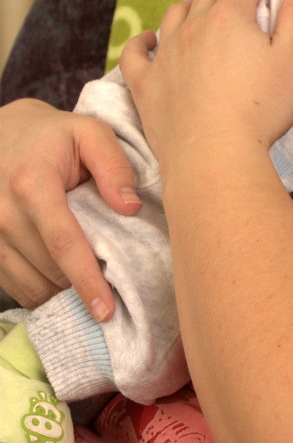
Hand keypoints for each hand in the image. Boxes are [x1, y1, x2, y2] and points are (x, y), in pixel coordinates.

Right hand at [0, 97, 140, 318]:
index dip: (85, 280)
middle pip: (48, 269)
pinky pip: (14, 285)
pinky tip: (63, 286)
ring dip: (62, 294)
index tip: (105, 309)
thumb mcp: (90, 133)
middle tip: (115, 293)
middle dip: (81, 287)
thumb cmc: (53, 136)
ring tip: (91, 290)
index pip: (62, 243)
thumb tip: (130, 208)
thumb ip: (114, 166)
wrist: (2, 132)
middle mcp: (3, 212)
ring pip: (30, 284)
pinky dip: (41, 292)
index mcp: (32, 184)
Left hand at [121, 0, 292, 171]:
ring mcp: (165, 55)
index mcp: (228, 16)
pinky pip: (136, 54)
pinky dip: (143, 41)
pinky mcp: (146, 85)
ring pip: (175, 14)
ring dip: (192, 3)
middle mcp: (191, 27)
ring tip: (204, 5)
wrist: (214, 157)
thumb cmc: (260, 109)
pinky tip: (148, 39)